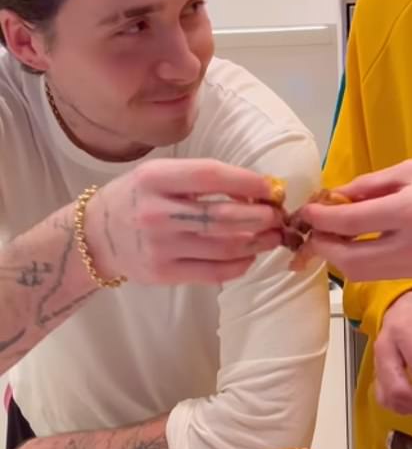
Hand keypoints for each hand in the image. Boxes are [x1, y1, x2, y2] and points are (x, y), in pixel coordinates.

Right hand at [85, 158, 284, 284]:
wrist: (96, 236)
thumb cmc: (137, 198)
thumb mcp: (159, 175)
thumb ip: (200, 178)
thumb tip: (255, 190)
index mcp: (155, 179)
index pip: (211, 176)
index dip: (248, 182)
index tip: (272, 187)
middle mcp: (157, 212)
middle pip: (223, 217)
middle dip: (261, 217)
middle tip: (278, 216)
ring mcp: (160, 246)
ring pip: (224, 247)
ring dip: (257, 242)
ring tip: (272, 237)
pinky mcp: (164, 273)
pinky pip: (214, 272)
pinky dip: (239, 265)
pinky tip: (249, 256)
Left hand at [296, 160, 411, 280]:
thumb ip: (370, 185)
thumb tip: (335, 196)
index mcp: (409, 210)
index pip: (350, 222)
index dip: (321, 218)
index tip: (307, 211)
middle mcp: (409, 244)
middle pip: (349, 259)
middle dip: (322, 247)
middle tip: (312, 231)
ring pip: (359, 274)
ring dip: (336, 258)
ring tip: (328, 238)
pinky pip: (376, 274)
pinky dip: (356, 263)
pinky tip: (351, 245)